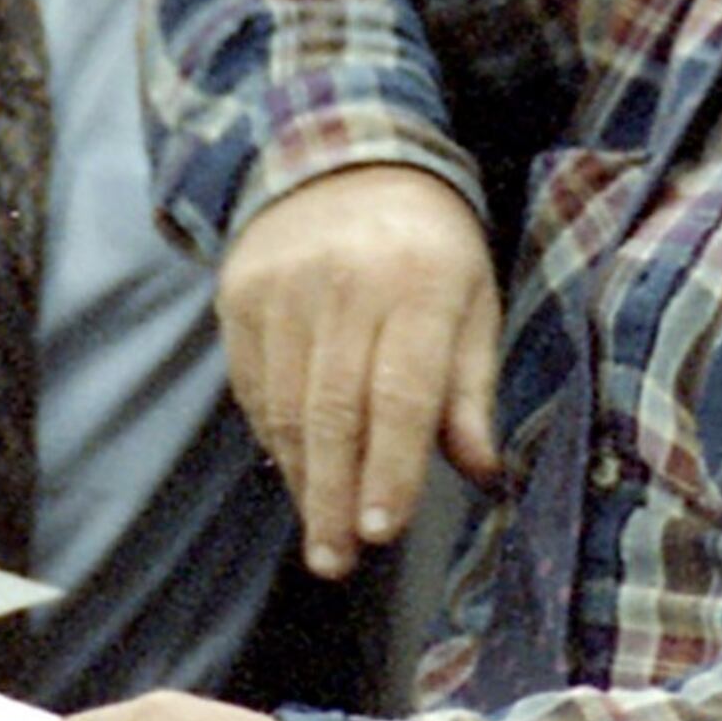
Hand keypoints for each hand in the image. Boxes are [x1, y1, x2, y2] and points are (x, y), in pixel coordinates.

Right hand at [218, 165, 500, 578]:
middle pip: (333, 409)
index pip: (401, 390)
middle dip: (335, 495)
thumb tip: (481, 472)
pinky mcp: (240, 293)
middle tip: (338, 561)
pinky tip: (296, 474)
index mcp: (419, 281)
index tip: (383, 532)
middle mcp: (345, 281)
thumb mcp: (472, 302)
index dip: (390, 467)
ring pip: (284, 405)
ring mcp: (284, 286)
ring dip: (302, 479)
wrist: (345, 159)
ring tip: (322, 536)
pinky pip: (251, 385)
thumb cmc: (428, 250)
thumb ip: (471, 388)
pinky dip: (273, 438)